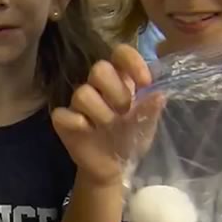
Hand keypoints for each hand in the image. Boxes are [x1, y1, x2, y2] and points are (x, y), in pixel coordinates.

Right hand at [52, 44, 160, 186]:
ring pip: (82, 93)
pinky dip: (77, 123)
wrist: (115, 167)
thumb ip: (151, 108)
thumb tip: (158, 94)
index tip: (144, 83)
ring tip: (109, 128)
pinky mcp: (63, 121)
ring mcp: (78, 103)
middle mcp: (98, 86)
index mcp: (121, 79)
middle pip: (99, 69)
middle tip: (125, 112)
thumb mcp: (147, 124)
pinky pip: (63, 114)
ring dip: (101, 113)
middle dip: (116, 92)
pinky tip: (89, 132)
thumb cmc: (131, 137)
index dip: (132, 62)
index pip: (120, 54)